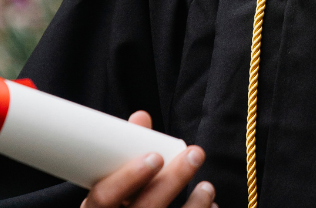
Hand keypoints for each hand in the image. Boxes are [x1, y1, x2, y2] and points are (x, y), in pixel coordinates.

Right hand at [81, 111, 215, 207]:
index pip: (104, 197)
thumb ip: (126, 151)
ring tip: (207, 186)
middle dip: (172, 181)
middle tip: (195, 153)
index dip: (128, 178)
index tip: (155, 156)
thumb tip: (141, 116)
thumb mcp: (112, 183)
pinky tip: (212, 206)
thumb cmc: (114, 203)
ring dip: (193, 205)